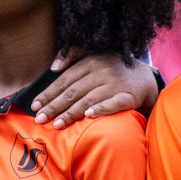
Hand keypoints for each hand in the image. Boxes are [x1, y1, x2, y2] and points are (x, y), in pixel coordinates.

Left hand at [33, 50, 159, 127]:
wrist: (145, 78)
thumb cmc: (113, 70)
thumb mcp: (93, 57)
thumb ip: (71, 56)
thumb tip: (53, 68)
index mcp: (92, 62)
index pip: (65, 80)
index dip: (49, 93)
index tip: (35, 105)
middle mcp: (103, 72)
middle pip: (74, 91)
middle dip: (55, 106)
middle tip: (40, 119)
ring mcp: (117, 84)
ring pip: (90, 99)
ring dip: (72, 113)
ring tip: (57, 124)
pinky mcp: (130, 96)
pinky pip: (114, 103)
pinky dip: (102, 109)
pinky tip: (89, 116)